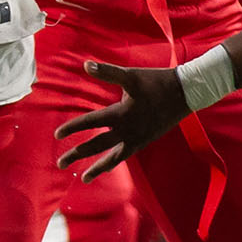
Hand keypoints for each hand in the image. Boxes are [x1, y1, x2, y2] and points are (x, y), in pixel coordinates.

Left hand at [53, 62, 188, 180]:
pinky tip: (106, 167)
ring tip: (84, 178)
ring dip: (97, 168)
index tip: (56, 135)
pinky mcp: (145, 141)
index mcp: (121, 114)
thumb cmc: (156, 82)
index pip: (90, 122)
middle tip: (60, 164)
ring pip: (112, 158)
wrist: (185, 93)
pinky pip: (126, 155)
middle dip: (77, 154)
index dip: (72, 128)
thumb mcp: (130, 76)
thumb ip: (107, 72)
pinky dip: (114, 162)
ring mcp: (137, 138)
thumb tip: (85, 64)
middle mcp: (127, 130)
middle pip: (97, 145)